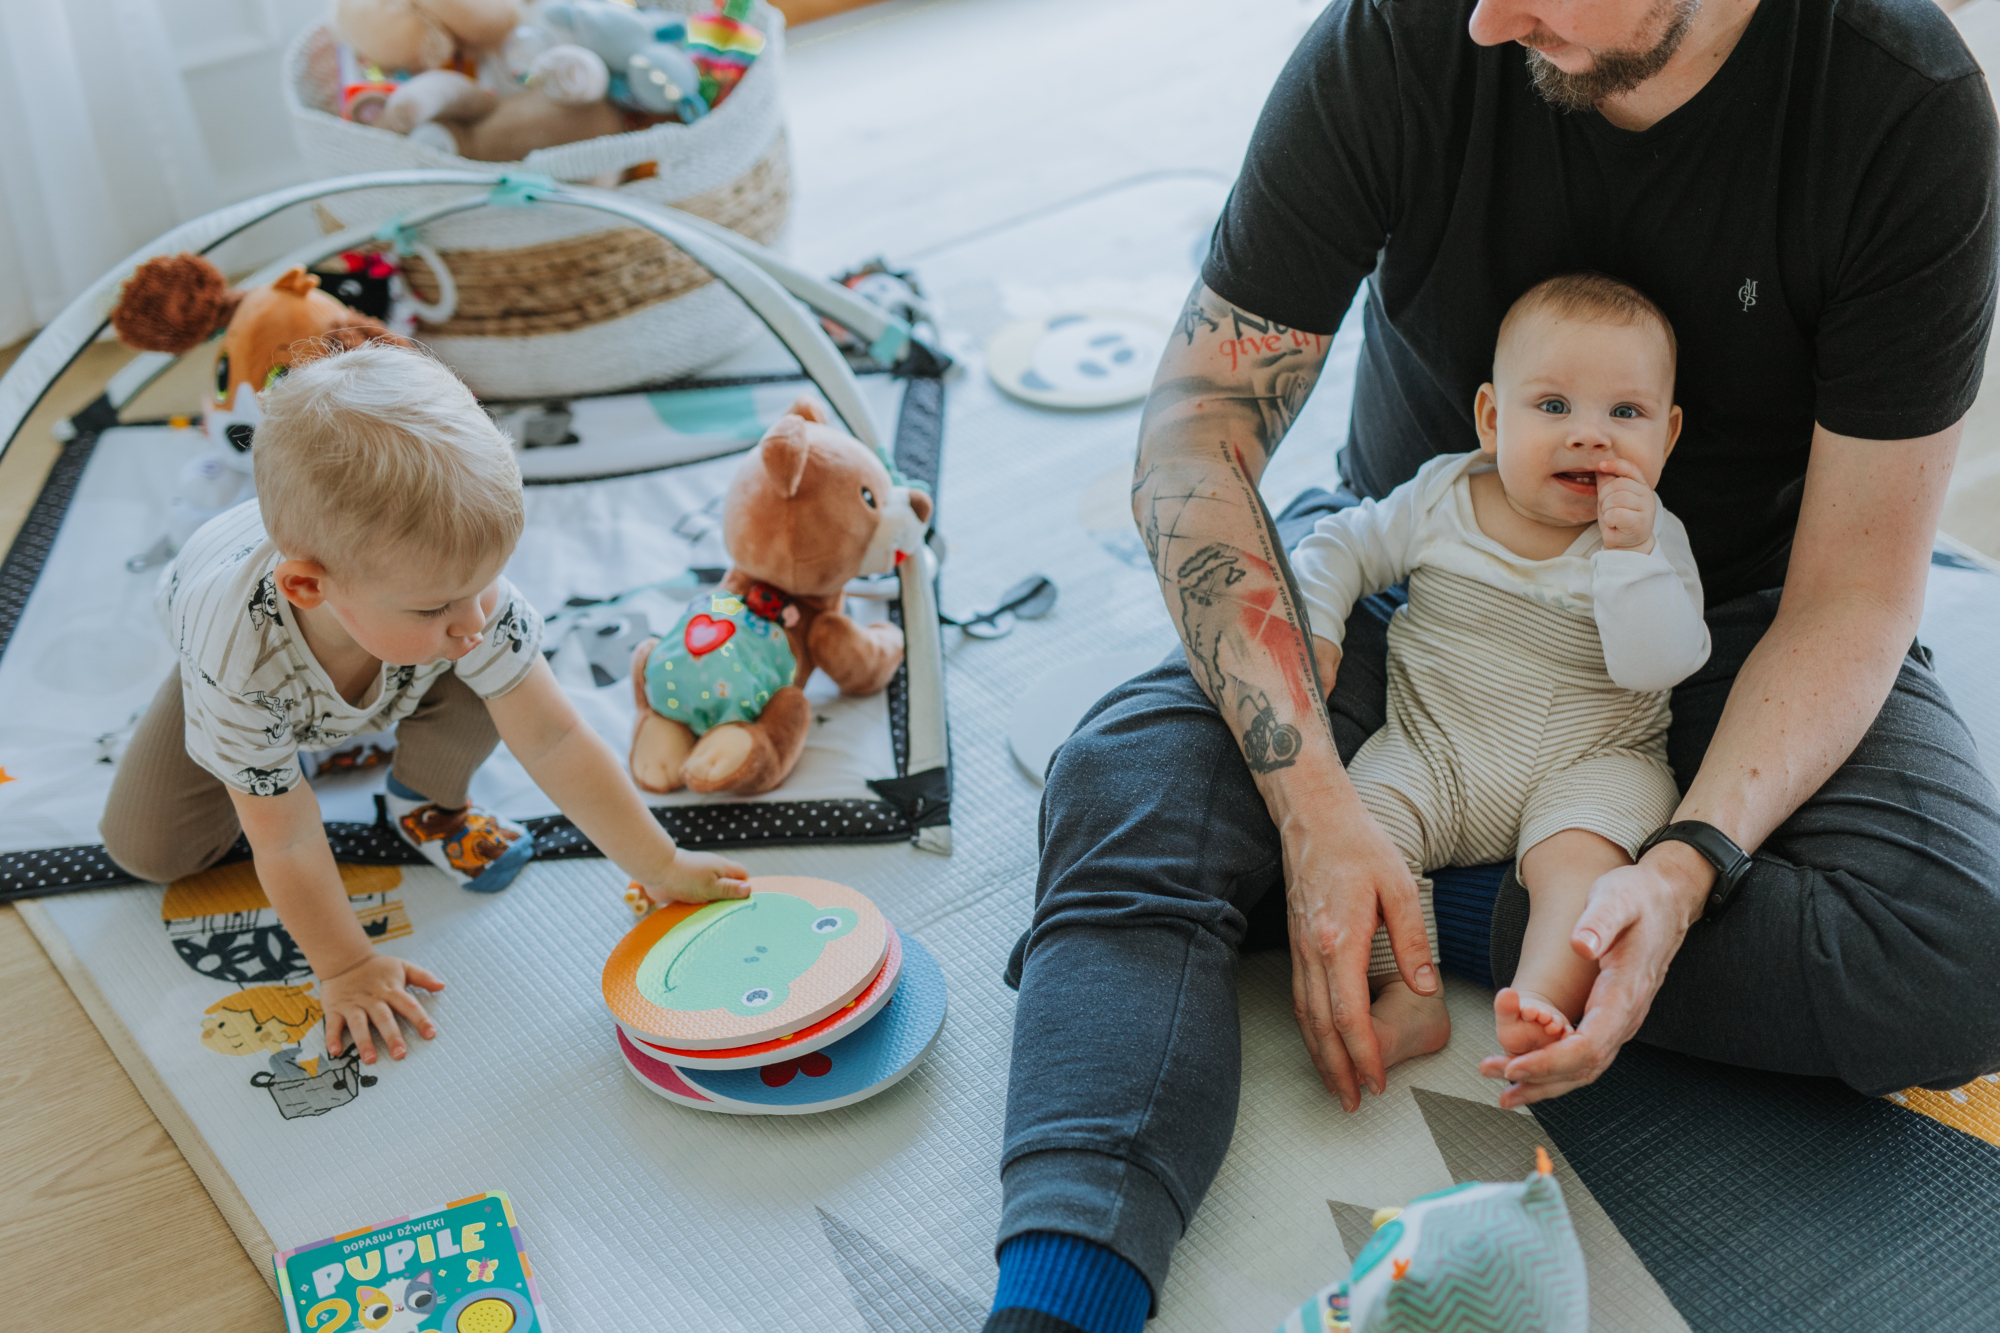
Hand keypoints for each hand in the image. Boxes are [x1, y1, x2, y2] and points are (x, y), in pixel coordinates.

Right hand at [320, 953, 443, 1064]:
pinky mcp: (334, 1009)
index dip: (420, 1019)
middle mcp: (372, 999)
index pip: (409, 1005)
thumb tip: (442, 985)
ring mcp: (352, 1005)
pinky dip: (332, 1038)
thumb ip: (422, 977)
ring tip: (370, 1059)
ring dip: (364, 1042)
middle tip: (400, 1054)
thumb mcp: (402, 967)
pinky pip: (332, 1025)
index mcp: (391, 991)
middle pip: (384, 1019)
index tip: (430, 1034)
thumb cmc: (377, 968)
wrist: (344, 958)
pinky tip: (335, 1052)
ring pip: (359, 1024)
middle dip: (392, 1036)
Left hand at [643, 850, 751, 904]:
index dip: (745, 888)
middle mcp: (712, 871)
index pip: (743, 875)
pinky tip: (699, 913)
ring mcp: (699, 878)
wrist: (656, 871)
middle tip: (730, 913)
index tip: (743, 903)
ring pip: (713, 892)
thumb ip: (730, 889)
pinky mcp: (687, 886)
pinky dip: (700, 904)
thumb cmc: (686, 877)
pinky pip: (699, 897)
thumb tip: (749, 890)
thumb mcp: (712, 886)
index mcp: (722, 868)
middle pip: (728, 884)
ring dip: (713, 903)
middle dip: (729, 898)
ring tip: (714, 916)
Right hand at [1284, 798, 1435, 1110]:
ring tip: (1333, 1084)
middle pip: (1321, 1026)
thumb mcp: (1399, 886)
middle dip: (1336, 1069)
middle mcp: (1313, 951)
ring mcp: (1299, 948)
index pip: (1348, 1015)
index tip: (1374, 1082)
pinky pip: (1300, 996)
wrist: (1313, 816)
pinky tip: (1320, 1041)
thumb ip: (1412, 940)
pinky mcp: (1295, 942)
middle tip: (1351, 1102)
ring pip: (1305, 1015)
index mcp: (1340, 940)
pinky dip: (1309, 1028)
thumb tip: (1426, 986)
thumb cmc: (1359, 846)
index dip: (1361, 1055)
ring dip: (1319, 1055)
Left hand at [1477, 845, 1708, 1105]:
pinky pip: (1584, 1057)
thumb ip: (1599, 922)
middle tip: (1497, 1085)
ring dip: (1544, 1084)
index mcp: (1625, 993)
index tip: (1517, 1067)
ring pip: (1585, 1069)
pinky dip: (1556, 1071)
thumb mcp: (1616, 898)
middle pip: (1584, 1067)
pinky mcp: (1611, 1019)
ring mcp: (1620, 1021)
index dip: (1552, 1061)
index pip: (1589, 1045)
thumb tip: (1580, 945)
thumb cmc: (1637, 899)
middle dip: (1539, 1080)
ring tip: (1505, 1093)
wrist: (1665, 901)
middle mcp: (1626, 1017)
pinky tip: (1528, 1075)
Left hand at [1594, 457, 1657, 552]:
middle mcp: (1646, 494)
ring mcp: (1646, 508)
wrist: (1625, 544)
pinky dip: (1609, 520)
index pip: (1630, 468)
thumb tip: (1599, 465)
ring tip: (1611, 517)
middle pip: (1618, 485)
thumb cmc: (1617, 518)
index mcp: (1640, 485)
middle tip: (1606, 509)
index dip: (1616, 464)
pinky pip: (1616, 513)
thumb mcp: (1610, 497)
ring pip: (1616, 499)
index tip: (1601, 466)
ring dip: (1606, 509)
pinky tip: (1614, 524)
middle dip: (1604, 497)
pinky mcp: (1641, 522)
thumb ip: (1607, 481)